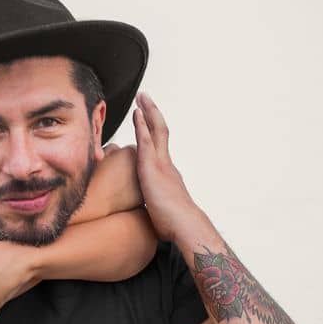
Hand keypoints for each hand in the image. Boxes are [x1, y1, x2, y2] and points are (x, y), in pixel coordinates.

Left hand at [133, 93, 197, 242]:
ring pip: (156, 131)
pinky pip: (147, 142)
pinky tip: (137, 114)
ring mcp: (161, 165)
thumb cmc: (174, 226)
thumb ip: (155, 206)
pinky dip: (142, 126)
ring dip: (148, 112)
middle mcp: (167, 165)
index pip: (159, 147)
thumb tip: (150, 213)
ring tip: (141, 97)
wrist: (185, 226)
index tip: (147, 118)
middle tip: (144, 98)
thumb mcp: (161, 211)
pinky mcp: (153, 168)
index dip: (153, 131)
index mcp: (168, 174)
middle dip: (152, 114)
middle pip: (161, 132)